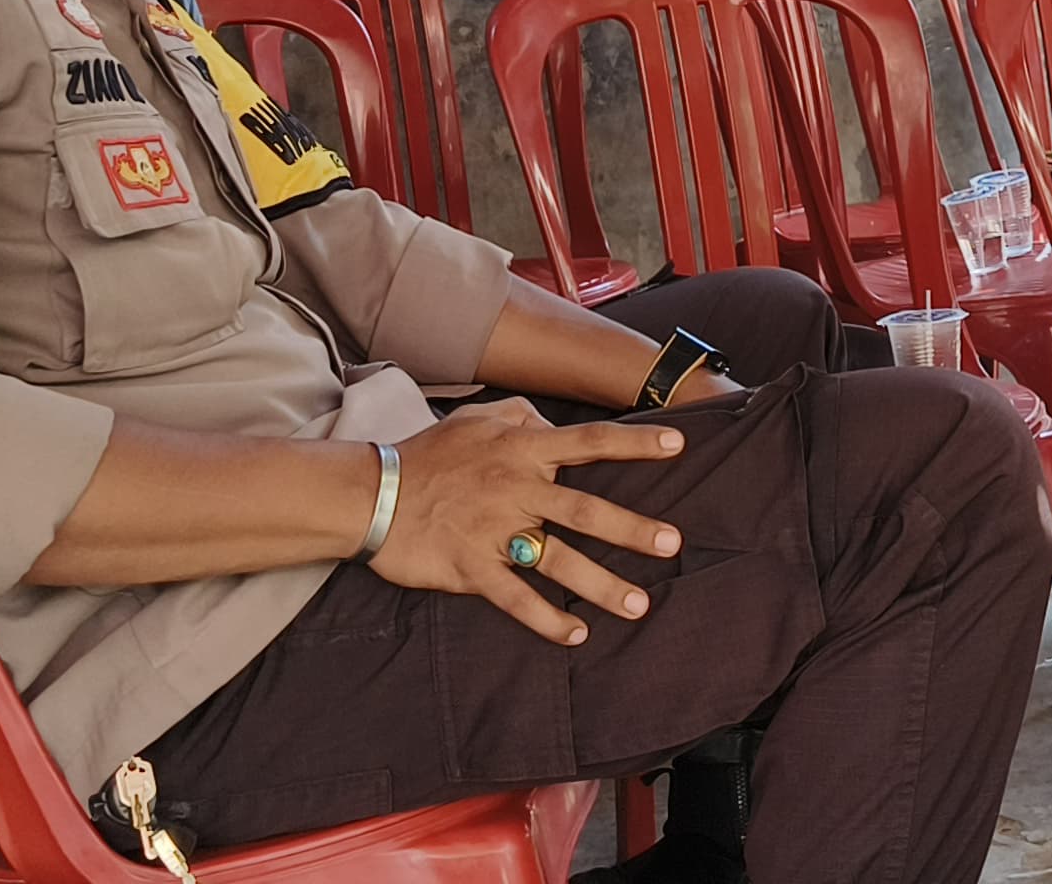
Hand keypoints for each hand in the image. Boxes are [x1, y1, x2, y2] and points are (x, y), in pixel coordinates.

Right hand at [369, 399, 685, 644]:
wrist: (372, 494)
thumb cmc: (426, 455)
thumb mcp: (474, 420)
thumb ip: (518, 417)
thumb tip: (549, 421)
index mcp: (521, 451)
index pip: (588, 443)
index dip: (635, 444)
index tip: (679, 446)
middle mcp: (515, 489)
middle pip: (585, 510)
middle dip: (632, 529)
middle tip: (672, 544)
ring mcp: (494, 531)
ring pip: (558, 560)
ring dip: (600, 585)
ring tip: (638, 606)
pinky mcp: (470, 567)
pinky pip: (515, 597)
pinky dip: (545, 618)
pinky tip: (574, 634)